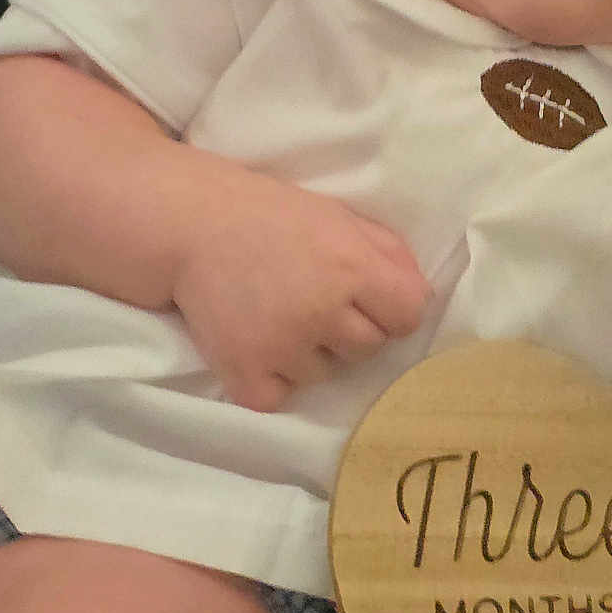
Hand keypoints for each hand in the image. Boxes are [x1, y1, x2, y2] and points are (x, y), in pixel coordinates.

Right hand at [170, 168, 430, 412]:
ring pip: (324, 373)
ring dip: (308, 353)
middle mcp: (323, 311)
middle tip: (311, 301)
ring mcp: (283, 347)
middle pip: (370, 349)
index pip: (409, 315)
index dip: (393, 310)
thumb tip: (422, 297)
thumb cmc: (269, 216)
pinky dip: (271, 378)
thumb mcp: (337, 217)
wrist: (188, 225)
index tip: (370, 301)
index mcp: (353, 267)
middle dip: (350, 330)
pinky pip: (281, 396)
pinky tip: (256, 342)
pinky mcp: (247, 375)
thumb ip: (388, 253)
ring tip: (276, 315)